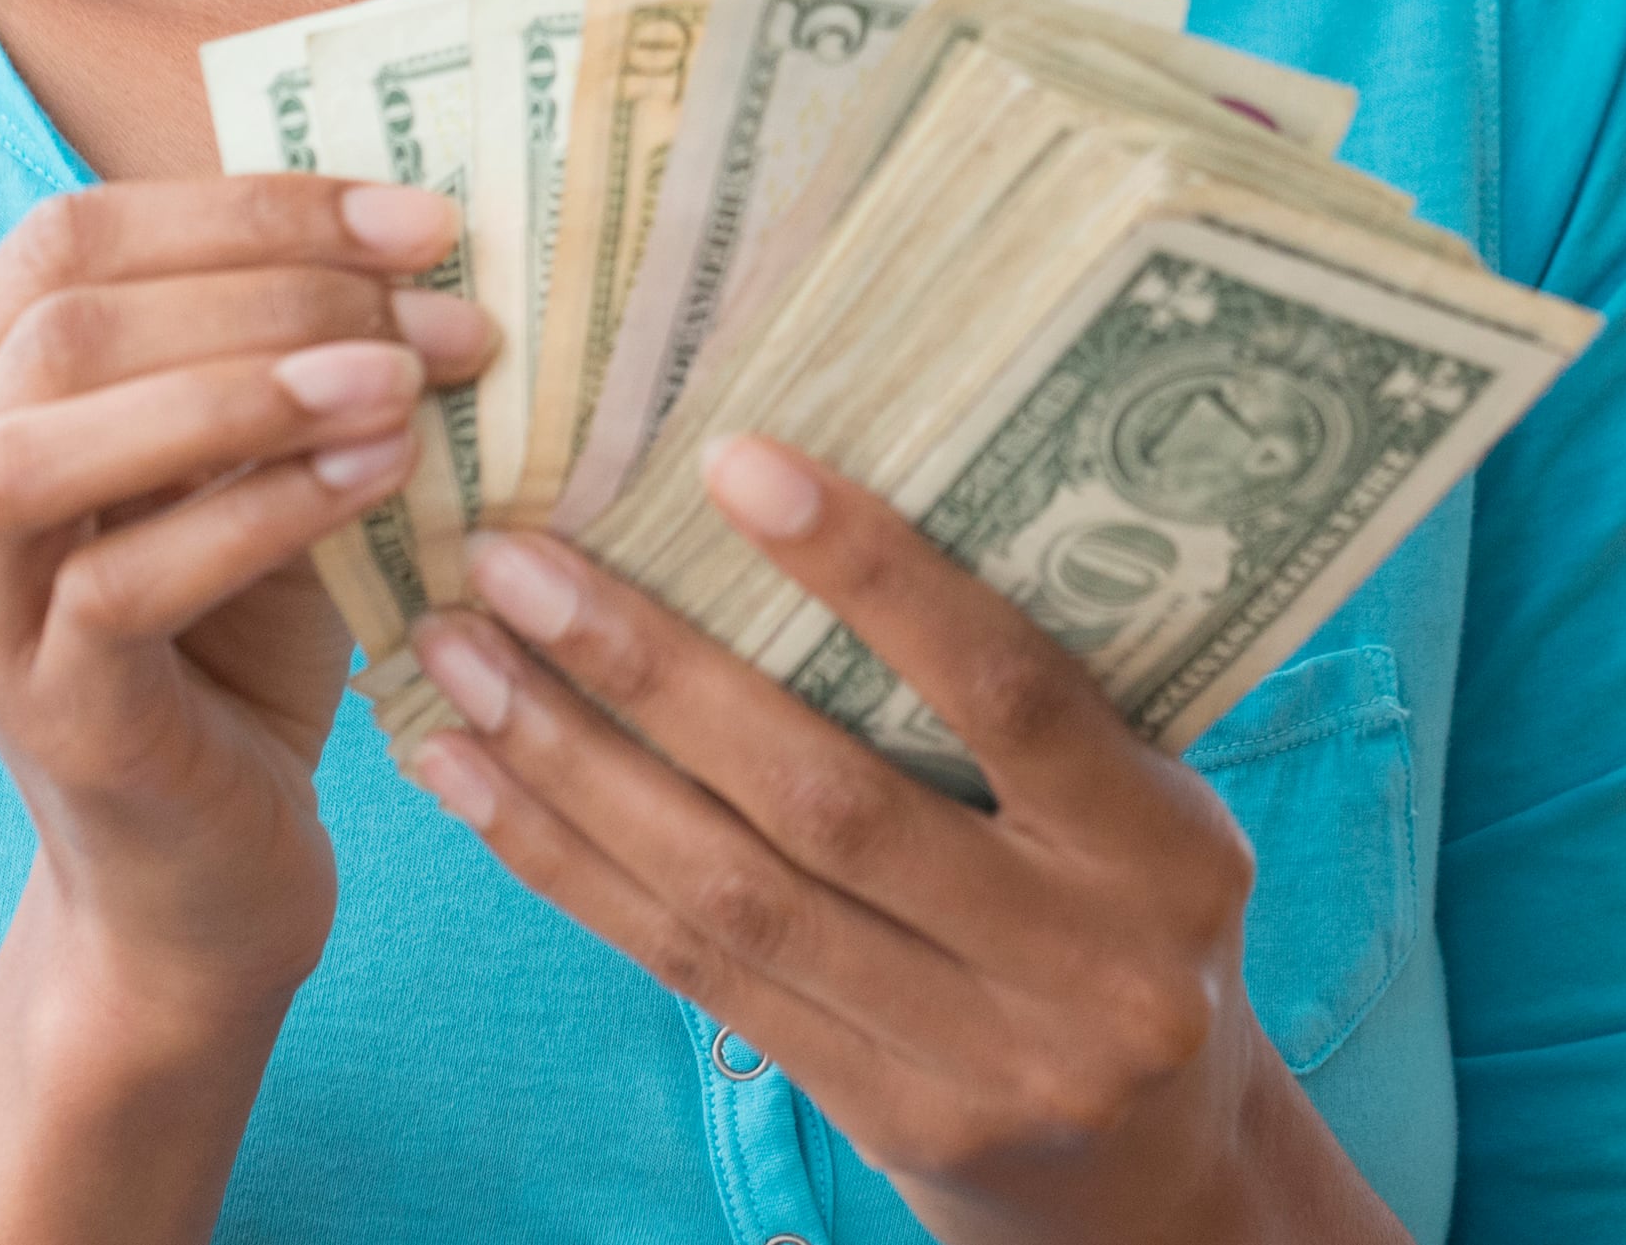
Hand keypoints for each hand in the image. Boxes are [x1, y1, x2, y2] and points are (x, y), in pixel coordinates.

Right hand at [0, 175, 483, 1046]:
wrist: (210, 866)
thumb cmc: (239, 630)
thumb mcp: (248, 455)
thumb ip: (273, 337)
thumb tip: (411, 214)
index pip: (68, 237)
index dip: (248, 207)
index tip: (422, 218)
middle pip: (63, 321)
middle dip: (269, 287)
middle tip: (441, 306)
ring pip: (46, 441)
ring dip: (242, 388)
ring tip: (403, 378)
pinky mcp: (38, 710)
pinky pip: (120, 583)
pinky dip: (259, 510)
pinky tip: (379, 474)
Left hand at [388, 444, 1405, 1244]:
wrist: (1157, 1163)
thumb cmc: (1126, 913)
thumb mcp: (1136, 801)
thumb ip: (1026, 696)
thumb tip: (812, 501)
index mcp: (1165, 847)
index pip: (1009, 690)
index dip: (874, 577)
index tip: (734, 461)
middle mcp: (1085, 966)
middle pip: (828, 804)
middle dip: (654, 670)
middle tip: (516, 558)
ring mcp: (982, 1064)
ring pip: (735, 899)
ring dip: (573, 768)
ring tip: (460, 659)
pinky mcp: (884, 1121)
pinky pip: (698, 977)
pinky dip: (574, 869)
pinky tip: (480, 783)